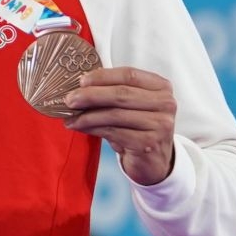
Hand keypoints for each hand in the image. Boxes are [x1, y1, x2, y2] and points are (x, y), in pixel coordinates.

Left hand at [64, 66, 177, 185]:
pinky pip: (113, 132)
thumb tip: (78, 88)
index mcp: (161, 87)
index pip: (129, 75)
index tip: (80, 81)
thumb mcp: (129, 105)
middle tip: (69, 99)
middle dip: (90, 95)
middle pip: (121, 94)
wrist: (152, 160)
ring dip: (87, 115)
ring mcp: (160, 124)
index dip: (102, 76)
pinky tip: (79, 127)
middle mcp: (166, 103)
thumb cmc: (136, 127)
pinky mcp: (148, 143)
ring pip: (115, 114)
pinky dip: (92, 128)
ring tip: (70, 117)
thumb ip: (111, 92)